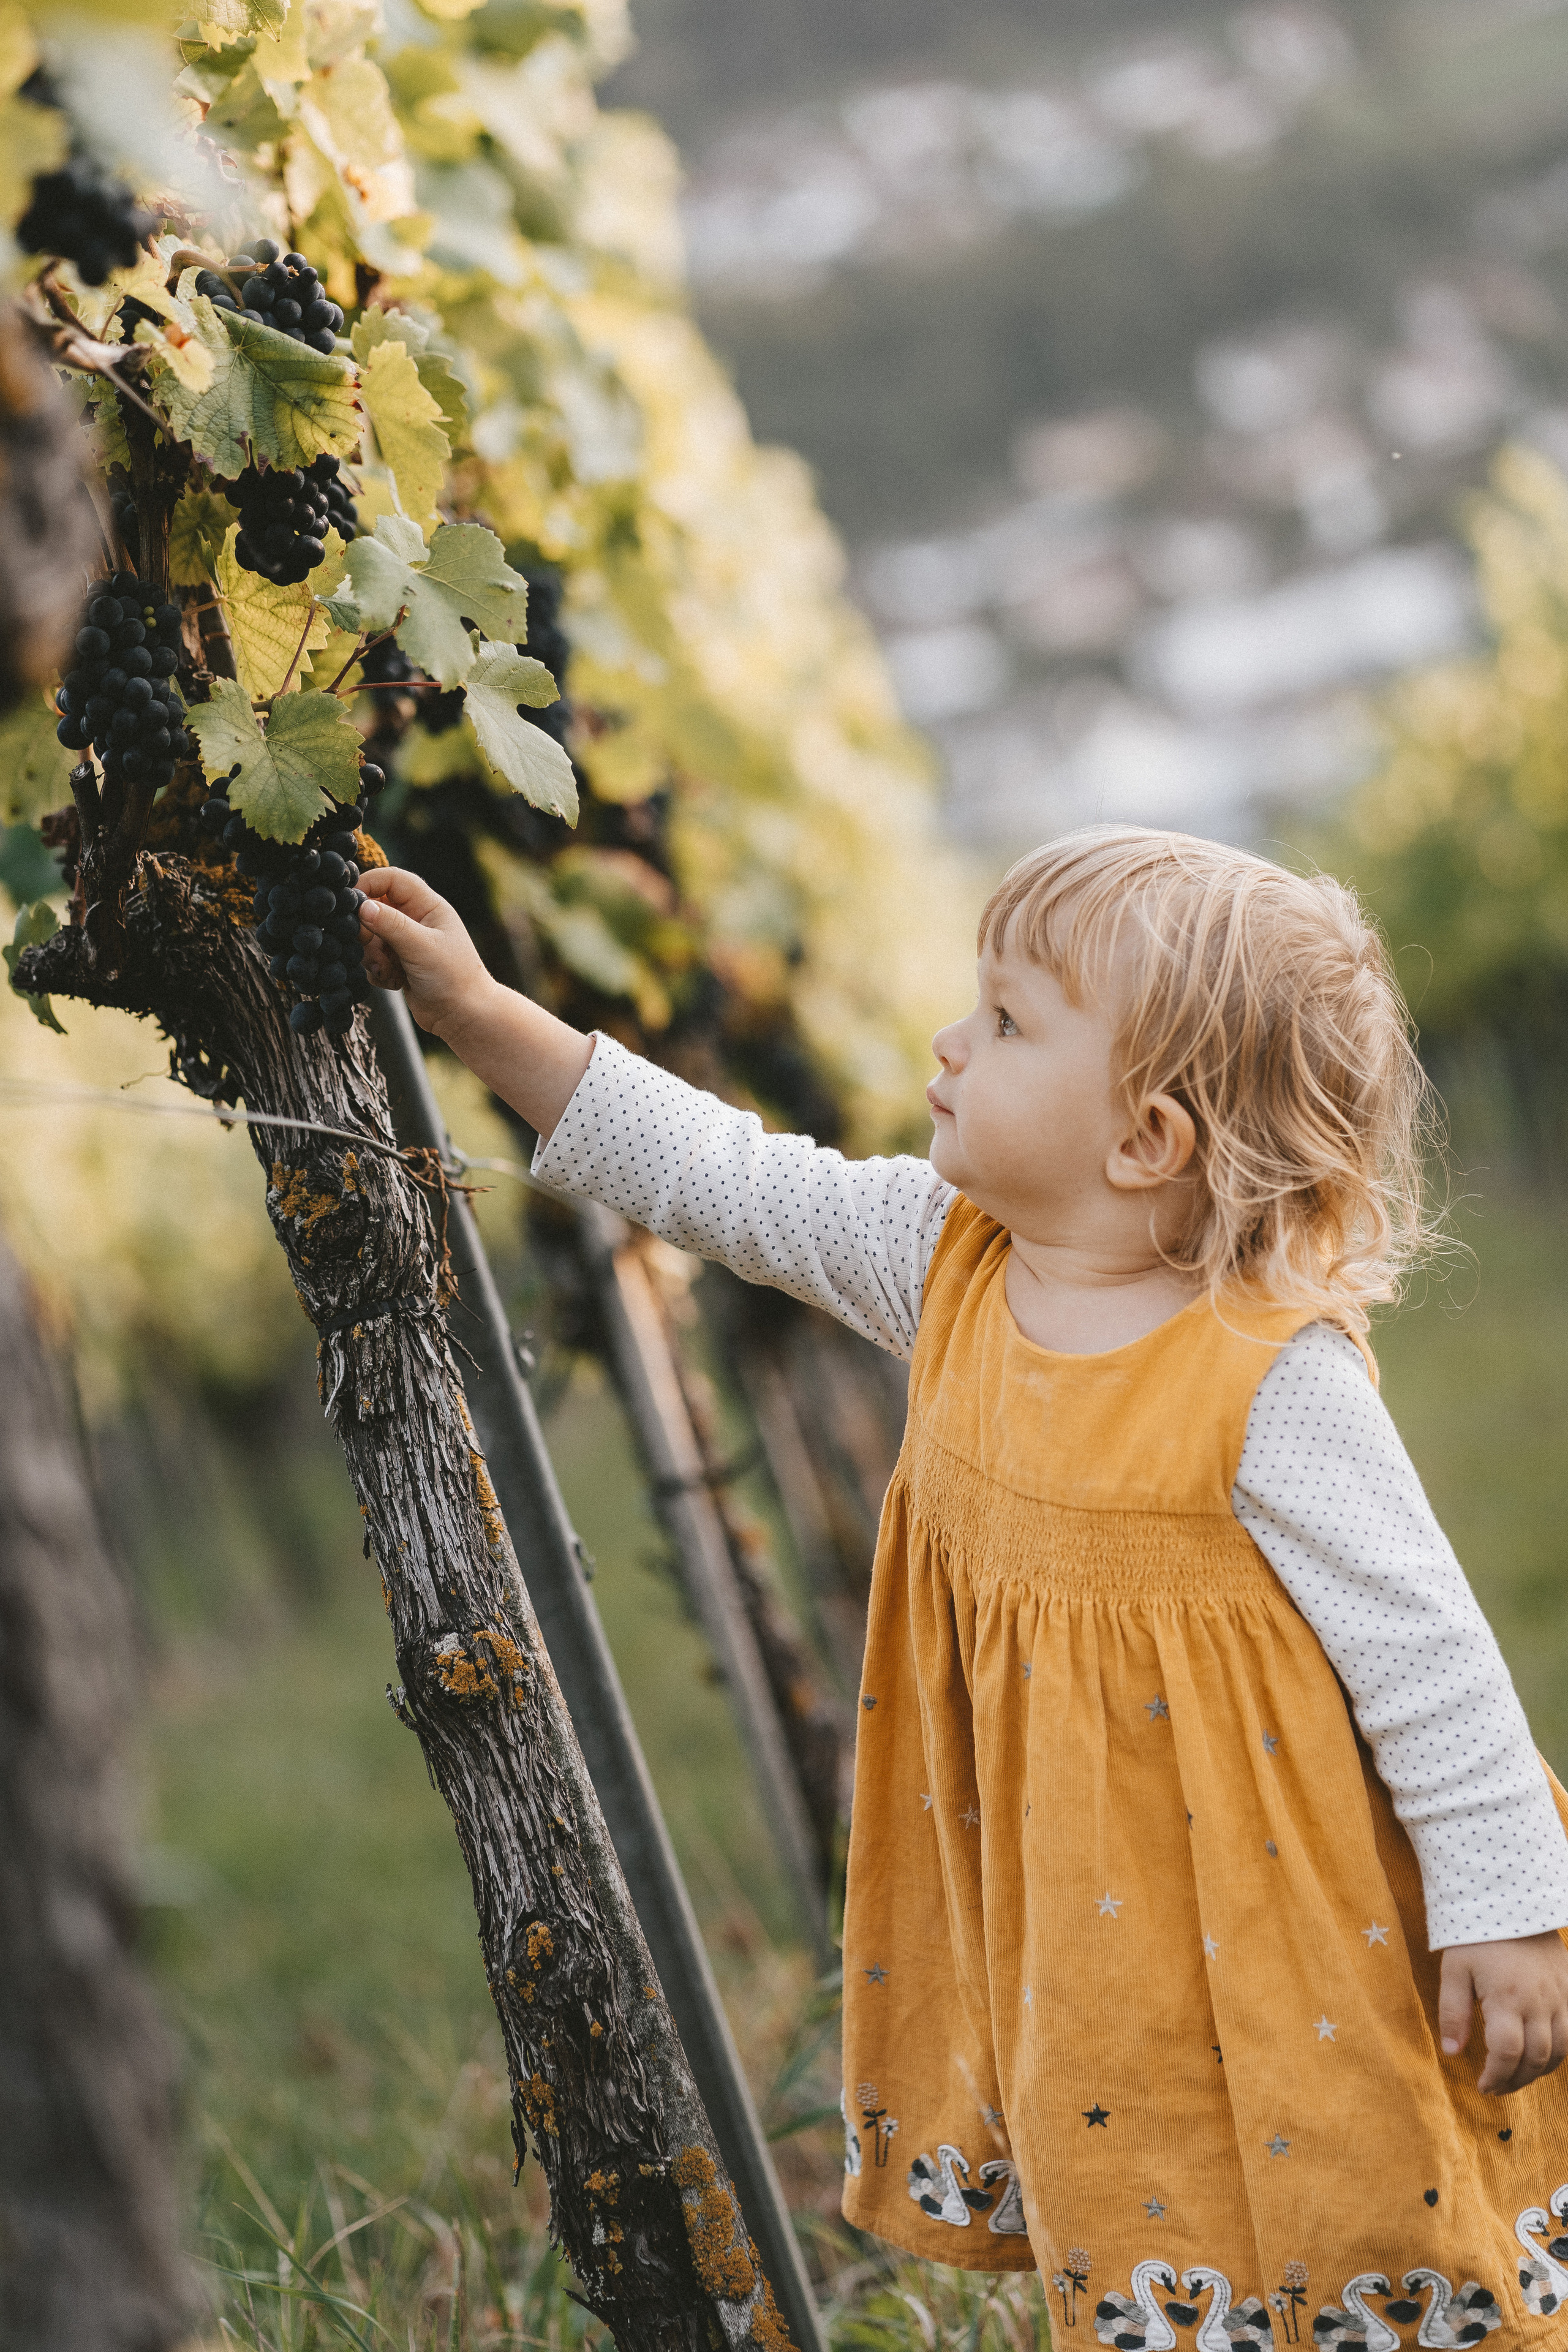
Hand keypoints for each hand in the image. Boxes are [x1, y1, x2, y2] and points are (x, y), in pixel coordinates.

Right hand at [356, 865, 592, 1136]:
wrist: (465, 1018)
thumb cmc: (453, 978)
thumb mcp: (421, 946)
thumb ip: (390, 924)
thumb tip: (361, 906)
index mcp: (428, 907)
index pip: (393, 880)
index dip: (369, 884)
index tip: (351, 901)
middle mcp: (417, 921)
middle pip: (376, 908)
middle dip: (367, 929)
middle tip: (372, 947)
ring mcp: (407, 943)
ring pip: (371, 937)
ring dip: (371, 954)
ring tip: (386, 970)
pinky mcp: (399, 965)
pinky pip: (374, 960)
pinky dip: (377, 971)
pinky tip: (393, 983)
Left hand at [1439, 1931, 1567, 2093]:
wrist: (1512, 1900)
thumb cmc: (1477, 1936)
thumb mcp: (1454, 1970)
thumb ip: (1452, 2012)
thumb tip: (1452, 2052)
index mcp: (1506, 1997)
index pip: (1506, 2052)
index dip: (1495, 2076)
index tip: (1482, 2085)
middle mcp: (1539, 2001)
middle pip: (1536, 2058)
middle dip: (1515, 2080)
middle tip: (1496, 2086)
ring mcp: (1560, 1996)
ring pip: (1560, 2051)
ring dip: (1539, 2071)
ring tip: (1515, 2075)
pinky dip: (1560, 2052)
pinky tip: (1540, 2056)